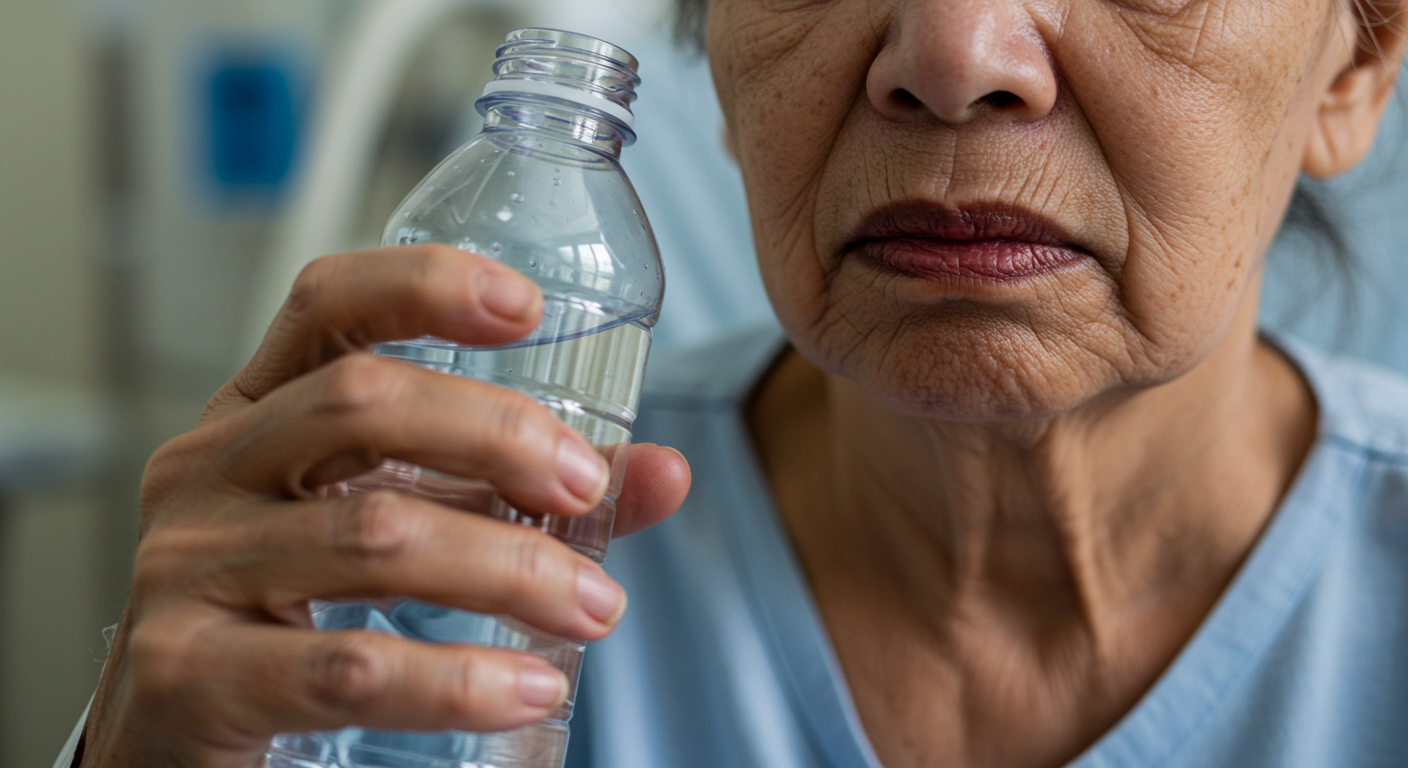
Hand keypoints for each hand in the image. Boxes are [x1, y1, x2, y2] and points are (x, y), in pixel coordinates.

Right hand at [77, 245, 690, 767]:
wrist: (178, 736)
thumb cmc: (298, 609)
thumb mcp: (402, 523)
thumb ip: (520, 493)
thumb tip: (665, 472)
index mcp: (258, 411)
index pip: (326, 304)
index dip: (422, 283)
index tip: (527, 305)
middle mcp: (211, 469)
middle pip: (359, 401)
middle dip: (496, 435)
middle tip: (586, 487)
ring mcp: (188, 567)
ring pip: (372, 536)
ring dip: (508, 568)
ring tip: (591, 606)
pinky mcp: (190, 672)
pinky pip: (343, 666)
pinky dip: (455, 678)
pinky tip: (526, 688)